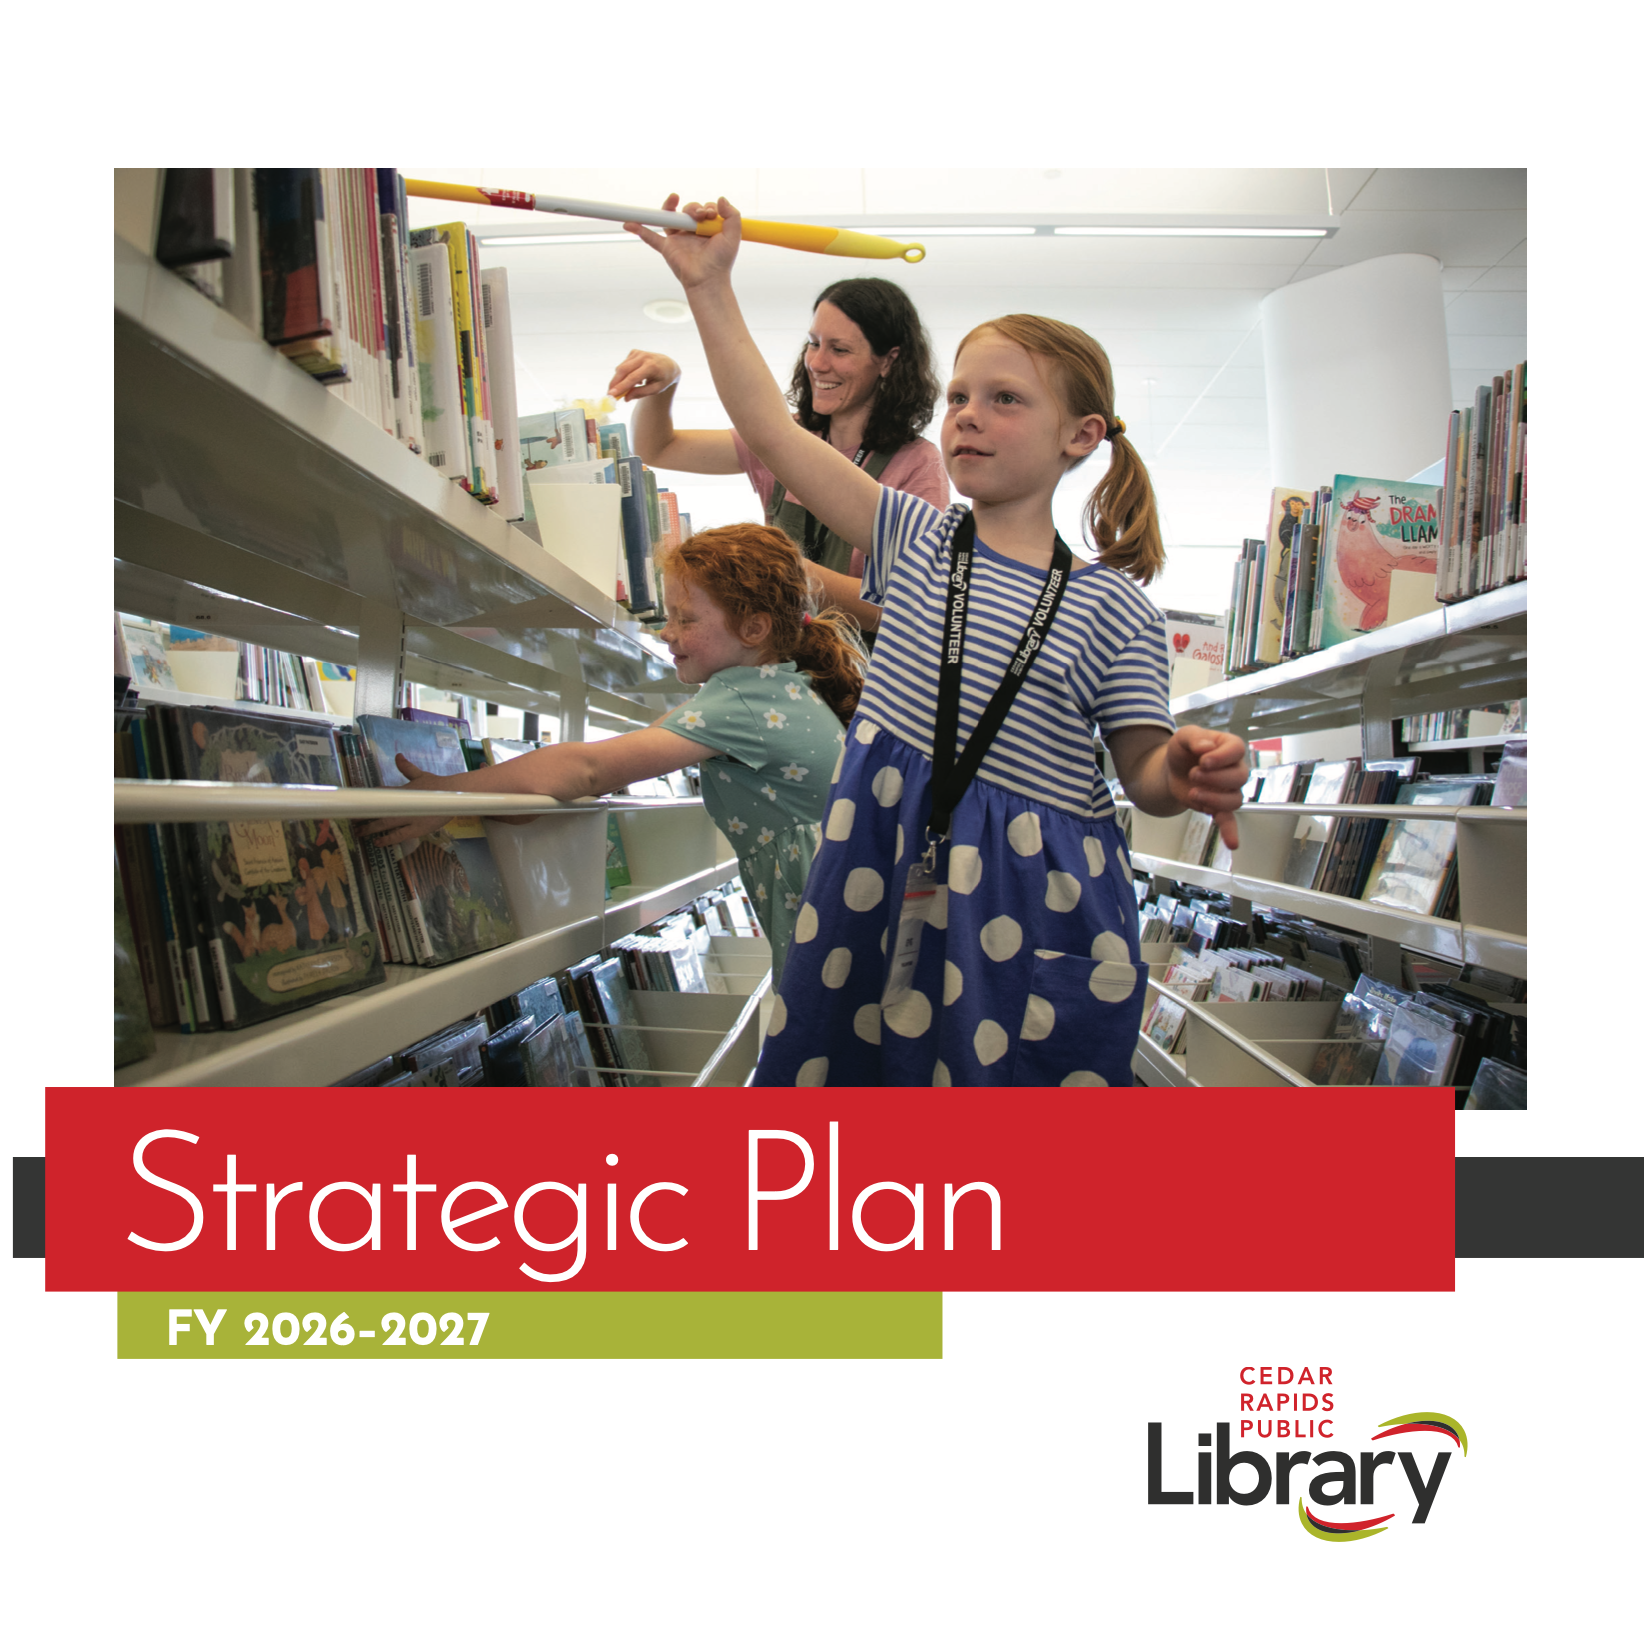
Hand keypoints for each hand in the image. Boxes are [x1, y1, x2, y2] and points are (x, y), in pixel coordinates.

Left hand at [355, 754, 455, 848]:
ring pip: (384, 824)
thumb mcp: (420, 775)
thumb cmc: (437, 785)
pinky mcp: (417, 829)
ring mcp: (409, 817)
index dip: (365, 799)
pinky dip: (387, 839)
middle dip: (362, 816)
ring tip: (358, 832)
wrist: (454, 793)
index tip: (355, 804)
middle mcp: (402, 803)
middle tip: (351, 821)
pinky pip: (398, 836)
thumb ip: (406, 768)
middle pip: (377, 810)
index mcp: (401, 790)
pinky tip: (377, 842)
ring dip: (369, 829)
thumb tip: (398, 756)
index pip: (379, 793)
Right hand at [608, 349, 680, 402]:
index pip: (633, 377)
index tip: (611, 394)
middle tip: (609, 394)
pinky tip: (635, 377)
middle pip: (623, 370)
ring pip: (621, 368)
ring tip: (629, 387)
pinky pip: (624, 365)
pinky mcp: (633, 352)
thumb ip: (641, 393)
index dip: (621, 386)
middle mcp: (643, 357)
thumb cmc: (663, 379)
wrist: (668, 365)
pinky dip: (625, 374)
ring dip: (620, 380)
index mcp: (651, 366)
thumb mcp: (656, 389)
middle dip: (614, 383)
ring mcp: (638, 353)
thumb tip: (625, 398)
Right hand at [622, 194, 741, 289]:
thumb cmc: (721, 261)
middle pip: (686, 210)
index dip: (707, 208)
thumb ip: (732, 215)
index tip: (711, 215)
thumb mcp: (733, 236)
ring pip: (669, 218)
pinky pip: (651, 237)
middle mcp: (691, 232)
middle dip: (693, 207)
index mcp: (706, 228)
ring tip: (673, 199)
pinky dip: (640, 230)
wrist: (709, 280)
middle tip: (700, 215)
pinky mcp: (667, 248)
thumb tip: (721, 198)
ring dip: (668, 206)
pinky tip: (629, 224)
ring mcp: (678, 239)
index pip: (704, 210)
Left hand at [1165, 728, 1248, 849]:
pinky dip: (1230, 832)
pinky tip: (1232, 844)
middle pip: (1239, 777)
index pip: (1237, 750)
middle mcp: (1235, 769)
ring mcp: (1228, 790)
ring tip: (1193, 793)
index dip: (1222, 757)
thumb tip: (1206, 747)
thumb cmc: (1183, 750)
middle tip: (1192, 774)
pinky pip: (1229, 820)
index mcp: (1229, 747)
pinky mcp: (1217, 806)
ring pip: (1235, 799)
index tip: (1203, 761)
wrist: (1172, 769)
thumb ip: (1194, 737)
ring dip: (1214, 799)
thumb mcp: (1184, 736)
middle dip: (1214, 778)